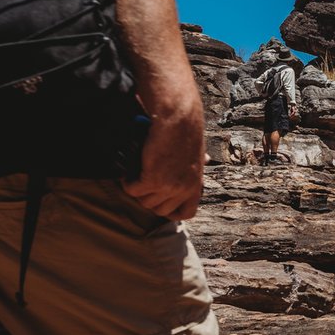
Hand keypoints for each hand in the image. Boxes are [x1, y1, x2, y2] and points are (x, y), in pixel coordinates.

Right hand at [122, 104, 205, 220]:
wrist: (177, 120)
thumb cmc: (186, 132)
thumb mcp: (197, 152)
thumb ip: (198, 162)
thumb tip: (207, 160)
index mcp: (196, 185)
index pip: (186, 213)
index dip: (170, 212)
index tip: (159, 201)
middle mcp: (184, 189)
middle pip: (158, 210)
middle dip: (148, 197)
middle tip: (143, 180)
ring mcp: (169, 186)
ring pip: (144, 201)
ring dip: (137, 188)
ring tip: (138, 171)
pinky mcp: (152, 180)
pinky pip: (132, 190)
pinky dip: (127, 181)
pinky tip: (130, 169)